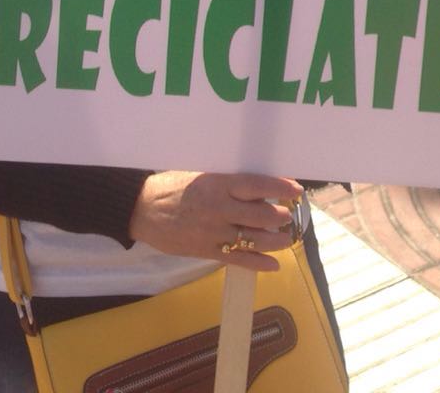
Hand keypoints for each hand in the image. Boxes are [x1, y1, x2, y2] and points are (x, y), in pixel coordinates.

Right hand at [129, 172, 302, 272]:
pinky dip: (258, 264)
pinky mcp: (207, 251)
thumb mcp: (201, 175)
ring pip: (254, 239)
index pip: (256, 185)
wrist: (143, 209)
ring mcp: (214, 232)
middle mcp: (220, 208)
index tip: (296, 189)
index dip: (279, 187)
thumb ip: (227, 182)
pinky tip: (273, 265)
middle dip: (281, 216)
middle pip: (261, 215)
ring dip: (276, 240)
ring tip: (286, 238)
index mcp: (218, 184)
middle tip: (289, 215)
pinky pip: (238, 259)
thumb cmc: (173, 186)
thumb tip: (258, 187)